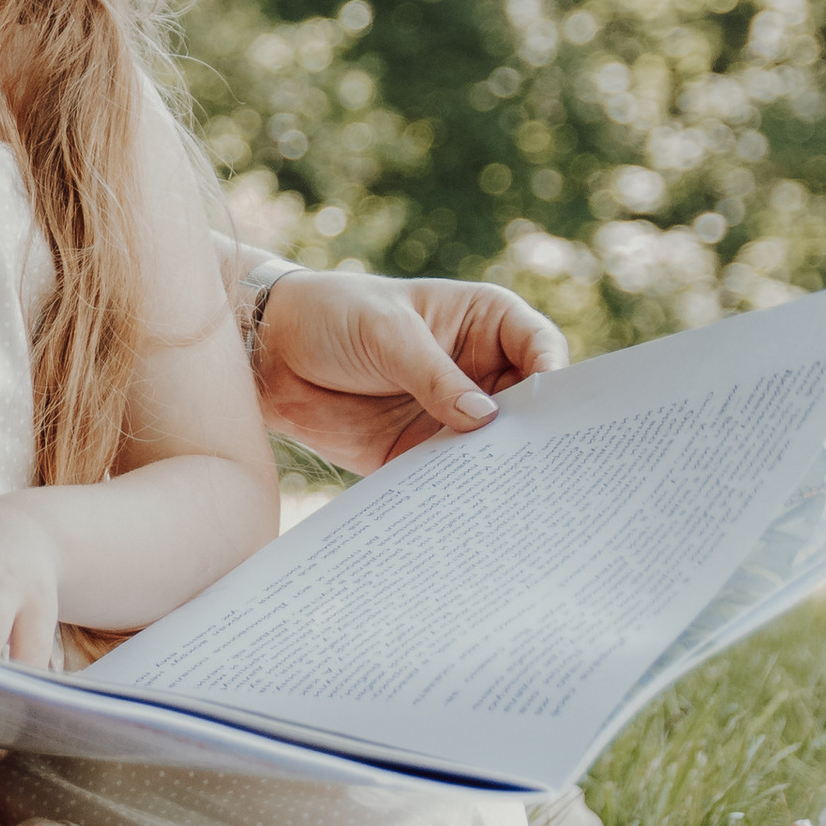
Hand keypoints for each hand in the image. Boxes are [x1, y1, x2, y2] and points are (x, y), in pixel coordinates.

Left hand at [250, 267, 567, 472]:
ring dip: (501, 469)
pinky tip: (466, 510)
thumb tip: (487, 419)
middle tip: (547, 467)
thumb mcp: (388, 334)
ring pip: (495, 448)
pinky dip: (460, 491)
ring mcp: (453, 413)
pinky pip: (452, 475)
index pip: (541, 349)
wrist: (270, 352)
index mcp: (486, 323)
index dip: (554, 378)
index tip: (552, 410)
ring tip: (510, 496)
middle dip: (538, 434)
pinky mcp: (421, 450)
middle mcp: (480, 370)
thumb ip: (435, 376)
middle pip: (529, 407)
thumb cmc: (334, 315)